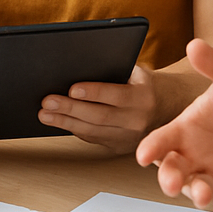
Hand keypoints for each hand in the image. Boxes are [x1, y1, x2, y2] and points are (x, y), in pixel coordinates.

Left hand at [39, 65, 160, 153]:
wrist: (168, 107)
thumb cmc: (143, 83)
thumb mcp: (136, 72)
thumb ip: (114, 69)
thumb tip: (77, 64)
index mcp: (143, 97)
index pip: (116, 95)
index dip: (94, 92)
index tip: (72, 88)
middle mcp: (138, 120)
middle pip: (99, 116)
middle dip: (70, 109)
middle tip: (47, 101)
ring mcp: (129, 137)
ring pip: (93, 131)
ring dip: (65, 123)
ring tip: (44, 114)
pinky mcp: (120, 147)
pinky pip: (93, 139)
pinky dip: (73, 129)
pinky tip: (57, 122)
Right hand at [135, 38, 212, 211]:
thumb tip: (194, 44)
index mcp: (185, 128)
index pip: (161, 139)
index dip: (151, 148)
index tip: (143, 155)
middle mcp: (194, 153)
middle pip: (173, 169)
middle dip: (169, 178)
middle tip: (171, 183)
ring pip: (198, 187)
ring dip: (198, 193)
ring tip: (204, 193)